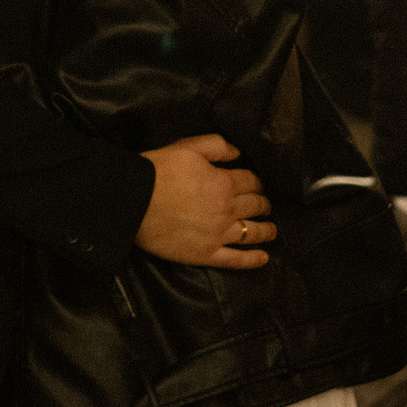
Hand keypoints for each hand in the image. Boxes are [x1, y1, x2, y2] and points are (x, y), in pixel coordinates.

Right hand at [137, 133, 273, 268]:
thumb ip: (218, 146)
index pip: (251, 182)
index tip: (256, 184)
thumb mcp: (189, 147)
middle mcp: (228, 210)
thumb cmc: (160, 170)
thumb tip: (238, 152)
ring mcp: (219, 235)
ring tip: (272, 230)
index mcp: (225, 183)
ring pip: (252, 233)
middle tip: (265, 205)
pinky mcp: (206, 255)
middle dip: (262, 204)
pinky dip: (252, 260)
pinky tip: (263, 258)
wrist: (135, 201)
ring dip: (266, 230)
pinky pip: (235, 260)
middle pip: (254, 206)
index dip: (256, 182)